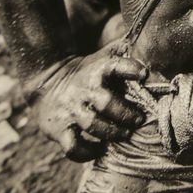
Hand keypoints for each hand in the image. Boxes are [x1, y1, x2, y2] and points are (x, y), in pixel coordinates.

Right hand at [30, 50, 148, 161]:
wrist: (46, 83)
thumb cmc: (86, 73)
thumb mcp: (101, 57)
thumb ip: (123, 52)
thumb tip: (147, 40)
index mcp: (97, 71)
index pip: (114, 66)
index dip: (130, 68)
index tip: (144, 74)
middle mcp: (83, 90)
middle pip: (106, 102)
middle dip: (126, 113)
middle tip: (139, 119)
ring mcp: (70, 111)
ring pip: (92, 124)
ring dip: (112, 132)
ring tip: (124, 134)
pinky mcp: (58, 130)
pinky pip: (73, 146)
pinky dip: (87, 152)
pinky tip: (100, 149)